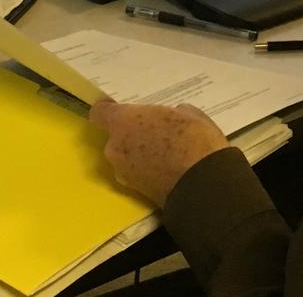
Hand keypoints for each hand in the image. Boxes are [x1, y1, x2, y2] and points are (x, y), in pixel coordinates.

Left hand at [89, 99, 228, 206]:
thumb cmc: (195, 140)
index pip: (99, 113)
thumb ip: (169, 114)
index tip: (121, 111)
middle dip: (131, 135)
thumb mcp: (188, 114)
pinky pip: (135, 173)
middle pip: (115, 137)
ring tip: (166, 155)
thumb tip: (170, 119)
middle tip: (156, 134)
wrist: (203, 185)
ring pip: (125, 157)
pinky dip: (146, 171)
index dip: (108, 111)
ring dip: (138, 154)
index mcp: (124, 121)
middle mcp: (116, 147)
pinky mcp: (134, 192)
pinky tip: (168, 169)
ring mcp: (123, 172)